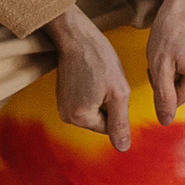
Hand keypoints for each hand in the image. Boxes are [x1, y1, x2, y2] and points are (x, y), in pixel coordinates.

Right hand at [48, 8, 134, 150]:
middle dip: (109, 103)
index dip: (118, 108)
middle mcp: (66, 115)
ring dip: (102, 97)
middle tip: (107, 82)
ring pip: (93, 110)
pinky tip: (92, 75)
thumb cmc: (99, 60)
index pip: (109, 128)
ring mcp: (63, 104)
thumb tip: (122, 148)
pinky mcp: (63, 94)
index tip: (113, 88)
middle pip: (100, 120)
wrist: (78, 36)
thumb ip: (120, 122)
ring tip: (99, 77)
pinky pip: (85, 101)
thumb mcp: (118, 92)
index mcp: (80, 117)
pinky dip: (93, 91)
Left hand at [144, 0, 184, 124]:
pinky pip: (183, 76)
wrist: (182, 8)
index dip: (160, 85)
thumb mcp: (160, 67)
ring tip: (168, 53)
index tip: (161, 65)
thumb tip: (165, 121)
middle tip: (163, 58)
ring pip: (178, 85)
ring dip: (167, 72)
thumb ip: (163, 96)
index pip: (173, 100)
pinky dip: (173, 67)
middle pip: (177, 93)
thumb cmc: (169, 32)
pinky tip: (173, 52)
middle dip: (164, 79)